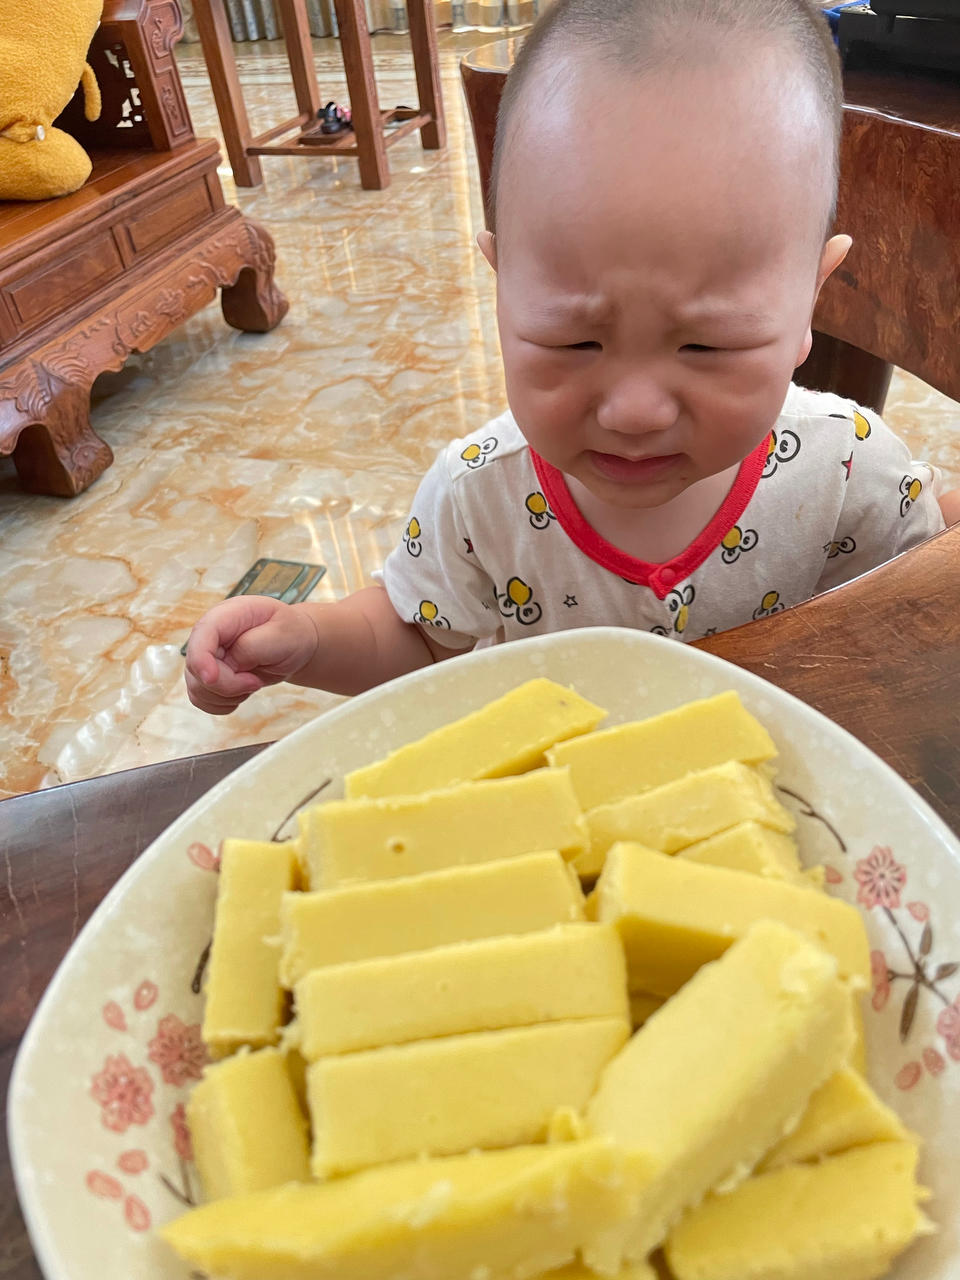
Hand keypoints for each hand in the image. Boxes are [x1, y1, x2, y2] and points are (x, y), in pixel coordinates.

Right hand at [184, 595, 319, 714]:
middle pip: (196, 668)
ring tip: (253, 683)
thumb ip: (252, 646)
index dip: (200, 659)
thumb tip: (229, 663)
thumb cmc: (289, 634)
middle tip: (256, 682)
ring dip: (227, 696)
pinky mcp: (208, 676)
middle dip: (227, 685)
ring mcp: (207, 656)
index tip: (212, 678)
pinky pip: (202, 699)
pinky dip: (222, 704)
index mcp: (227, 615)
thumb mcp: (282, 634)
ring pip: (197, 688)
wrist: (294, 644)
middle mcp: (210, 635)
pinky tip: (242, 693)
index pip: (202, 634)